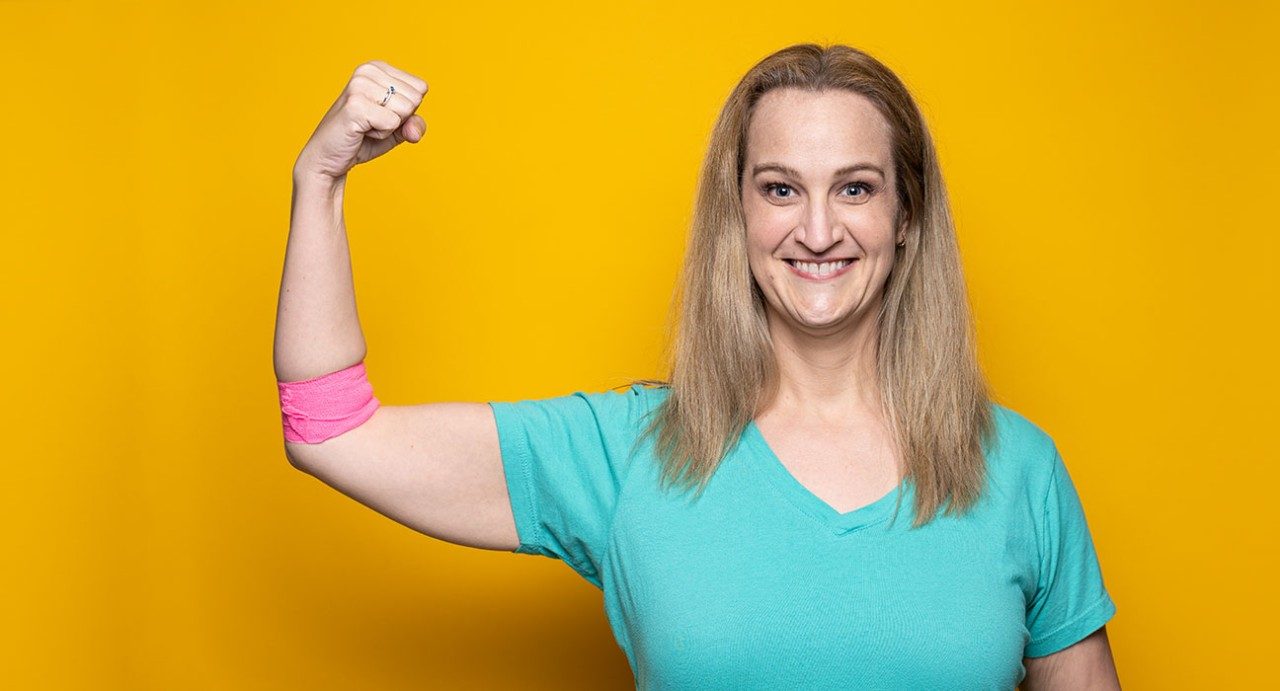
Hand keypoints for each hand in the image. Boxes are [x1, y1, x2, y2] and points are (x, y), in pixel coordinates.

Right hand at [293, 60, 428, 184]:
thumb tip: (414, 130)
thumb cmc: (362, 139)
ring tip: (365, 126)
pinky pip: (392, 123)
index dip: (407, 110)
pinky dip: (381, 135)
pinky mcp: (356, 105)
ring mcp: (360, 86)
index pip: (421, 88)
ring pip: (406, 110)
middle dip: (399, 119)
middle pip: (416, 98)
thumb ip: (415, 124)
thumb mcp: (397, 129)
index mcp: (377, 68)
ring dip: (389, 127)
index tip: (381, 114)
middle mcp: (367, 70)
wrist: (328, 158)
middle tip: (372, 123)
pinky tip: (361, 132)